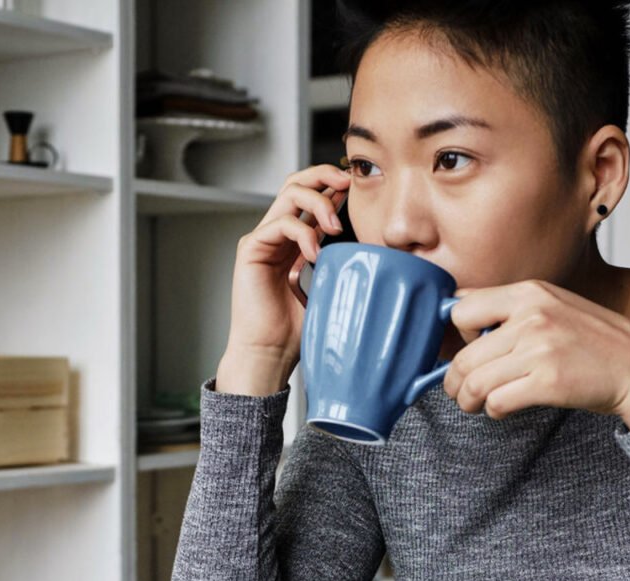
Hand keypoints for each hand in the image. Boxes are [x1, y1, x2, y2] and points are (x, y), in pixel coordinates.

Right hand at [216, 164, 350, 395]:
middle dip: (323, 175)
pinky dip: (301, 232)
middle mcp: (276, 235)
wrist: (270, 355)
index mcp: (294, 241)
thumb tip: (378, 255)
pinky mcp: (250, 250)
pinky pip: (279, 224)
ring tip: (334, 226)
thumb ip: (342, 266)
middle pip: (296, 183)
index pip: (311, 196)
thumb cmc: (297, 332)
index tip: (357, 188)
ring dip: (317, 202)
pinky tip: (314, 254)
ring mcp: (262, 240)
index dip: (332, 184)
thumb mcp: (332, 290)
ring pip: (288, 194)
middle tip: (347, 182)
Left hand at [442, 280, 629, 429]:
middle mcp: (531, 317)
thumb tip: (456, 316)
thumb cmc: (592, 340)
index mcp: (529, 293)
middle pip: (464, 355)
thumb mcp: (552, 305)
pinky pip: (497, 402)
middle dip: (454, 380)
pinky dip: (493, 410)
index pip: (460, 308)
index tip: (466, 350)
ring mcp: (539, 350)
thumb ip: (510, 309)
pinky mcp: (547, 383)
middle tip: (460, 390)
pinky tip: (503, 408)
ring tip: (474, 403)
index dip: (457, 335)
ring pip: (474, 382)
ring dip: (468, 400)